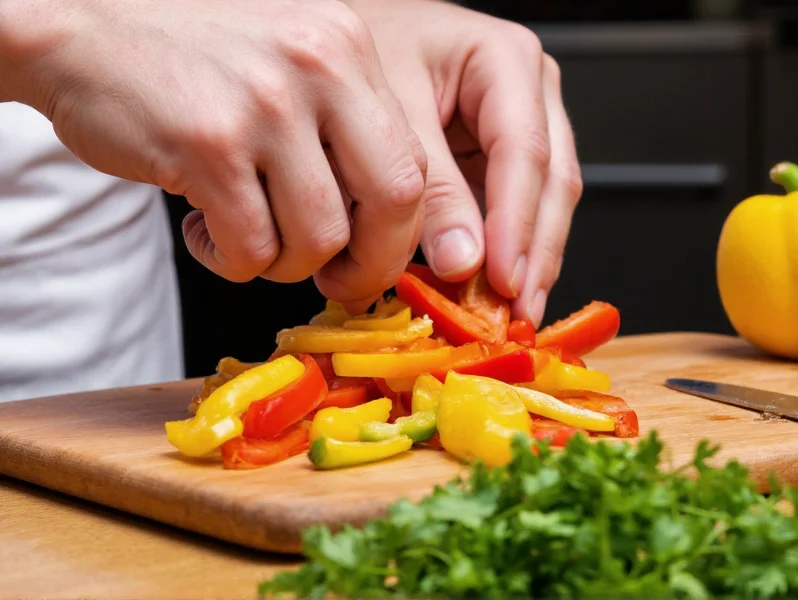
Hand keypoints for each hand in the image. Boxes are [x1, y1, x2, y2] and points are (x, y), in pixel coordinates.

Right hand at [0, 0, 426, 310]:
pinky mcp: (207, 144)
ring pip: (319, 238)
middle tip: (335, 282)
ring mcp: (264, 105)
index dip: (398, 231)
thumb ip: (342, 130)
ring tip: (244, 236)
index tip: (369, 258)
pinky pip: (250, 248)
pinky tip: (202, 228)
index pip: (412, 163)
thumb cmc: (189, 60)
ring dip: (282, 264)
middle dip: (369, 265)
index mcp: (347, 47)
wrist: (79, 24)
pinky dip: (229, 260)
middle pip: (393, 201)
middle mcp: (318, 67)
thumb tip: (384, 232)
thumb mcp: (288, 66)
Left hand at [345, 0, 582, 325]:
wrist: (336, 48)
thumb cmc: (360, 54)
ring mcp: (523, 127)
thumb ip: (429, 190)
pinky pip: (517, 210)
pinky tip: (494, 290)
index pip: (524, 152)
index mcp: (504, 61)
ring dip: (528, 262)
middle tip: (516, 315)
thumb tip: (462, 263)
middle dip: (535, 255)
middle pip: (550, 183)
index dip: (517, 225)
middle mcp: (528, 93)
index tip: (503, 281)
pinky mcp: (503, 160)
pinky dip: (506, 253)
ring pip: (544, 204)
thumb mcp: (389, 114)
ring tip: (510, 315)